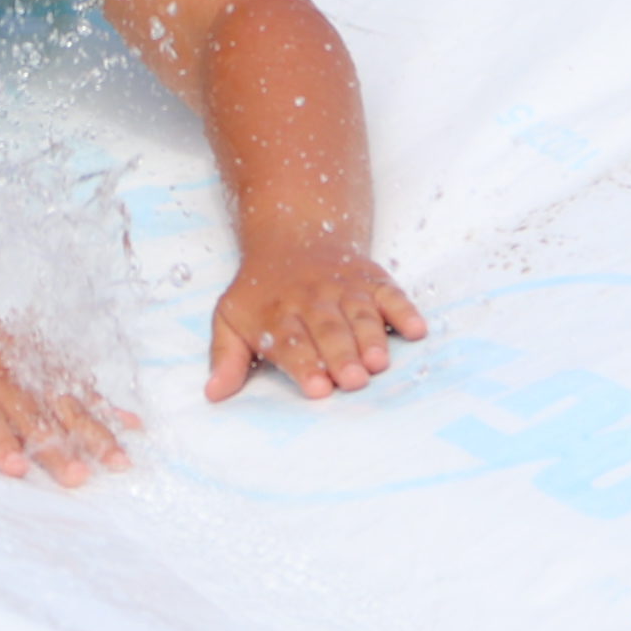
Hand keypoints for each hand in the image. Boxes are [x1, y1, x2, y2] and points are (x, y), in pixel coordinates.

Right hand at [0, 298, 138, 487]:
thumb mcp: (32, 364)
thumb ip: (80, 397)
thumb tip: (133, 424)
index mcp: (28, 376)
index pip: (69, 406)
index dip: (95, 433)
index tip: (120, 462)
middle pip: (30, 415)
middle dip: (54, 445)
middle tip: (77, 476)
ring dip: (0, 439)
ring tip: (16, 468)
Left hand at [206, 244, 426, 402]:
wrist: (293, 235)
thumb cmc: (261, 293)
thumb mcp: (231, 318)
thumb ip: (225, 357)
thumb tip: (213, 394)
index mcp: (277, 314)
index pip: (291, 342)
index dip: (304, 365)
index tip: (317, 389)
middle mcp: (312, 300)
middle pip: (328, 331)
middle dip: (341, 355)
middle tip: (353, 380)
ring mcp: (345, 289)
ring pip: (360, 314)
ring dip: (370, 337)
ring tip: (379, 362)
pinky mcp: (371, 279)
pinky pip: (391, 293)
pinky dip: (404, 309)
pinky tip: (417, 329)